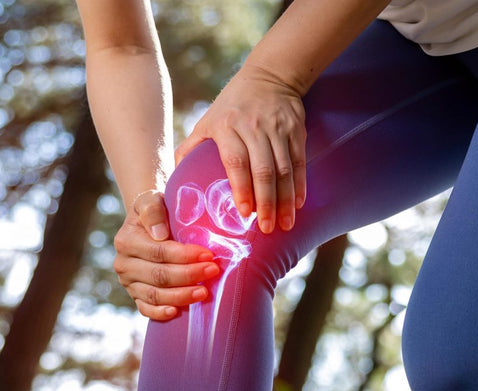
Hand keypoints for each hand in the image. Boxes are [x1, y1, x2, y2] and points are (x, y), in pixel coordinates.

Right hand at [112, 190, 222, 320]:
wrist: (147, 225)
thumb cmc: (155, 212)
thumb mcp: (151, 201)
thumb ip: (153, 211)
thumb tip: (159, 234)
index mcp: (126, 241)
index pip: (159, 252)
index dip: (185, 256)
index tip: (208, 255)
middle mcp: (123, 264)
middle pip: (159, 276)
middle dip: (188, 275)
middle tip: (212, 271)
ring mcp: (128, 283)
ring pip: (155, 295)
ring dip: (181, 296)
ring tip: (204, 292)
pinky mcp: (135, 296)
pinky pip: (146, 309)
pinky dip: (160, 313)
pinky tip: (177, 312)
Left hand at [174, 67, 306, 235]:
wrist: (269, 75)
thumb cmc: (231, 106)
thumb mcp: (206, 121)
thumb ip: (191, 149)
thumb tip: (177, 180)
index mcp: (228, 127)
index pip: (237, 161)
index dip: (242, 188)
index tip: (245, 213)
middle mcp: (254, 128)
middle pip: (263, 170)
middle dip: (267, 202)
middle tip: (267, 228)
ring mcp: (277, 129)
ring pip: (284, 170)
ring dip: (286, 199)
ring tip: (285, 223)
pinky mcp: (296, 131)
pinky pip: (299, 162)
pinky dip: (300, 185)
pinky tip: (298, 204)